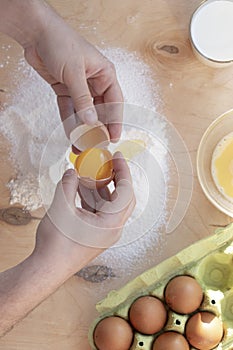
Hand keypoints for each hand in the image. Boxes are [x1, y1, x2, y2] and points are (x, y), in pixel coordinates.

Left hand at [23, 4, 122, 141]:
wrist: (36, 33)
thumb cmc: (61, 42)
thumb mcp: (74, 72)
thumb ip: (82, 98)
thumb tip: (91, 121)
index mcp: (104, 74)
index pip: (114, 102)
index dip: (115, 121)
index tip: (114, 137)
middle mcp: (94, 82)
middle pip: (100, 110)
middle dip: (97, 128)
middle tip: (96, 144)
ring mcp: (79, 87)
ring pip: (83, 112)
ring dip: (82, 128)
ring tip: (81, 144)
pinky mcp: (65, 90)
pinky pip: (69, 109)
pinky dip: (69, 121)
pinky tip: (70, 133)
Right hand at [33, 152, 134, 274]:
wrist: (47, 268)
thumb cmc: (57, 244)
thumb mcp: (61, 208)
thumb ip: (68, 185)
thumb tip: (72, 171)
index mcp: (112, 223)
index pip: (126, 192)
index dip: (123, 171)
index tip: (117, 156)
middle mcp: (113, 228)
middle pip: (122, 198)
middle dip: (114, 178)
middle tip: (106, 163)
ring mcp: (104, 232)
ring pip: (108, 204)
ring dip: (100, 188)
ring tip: (87, 173)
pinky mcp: (95, 234)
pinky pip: (98, 211)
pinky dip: (92, 198)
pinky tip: (80, 188)